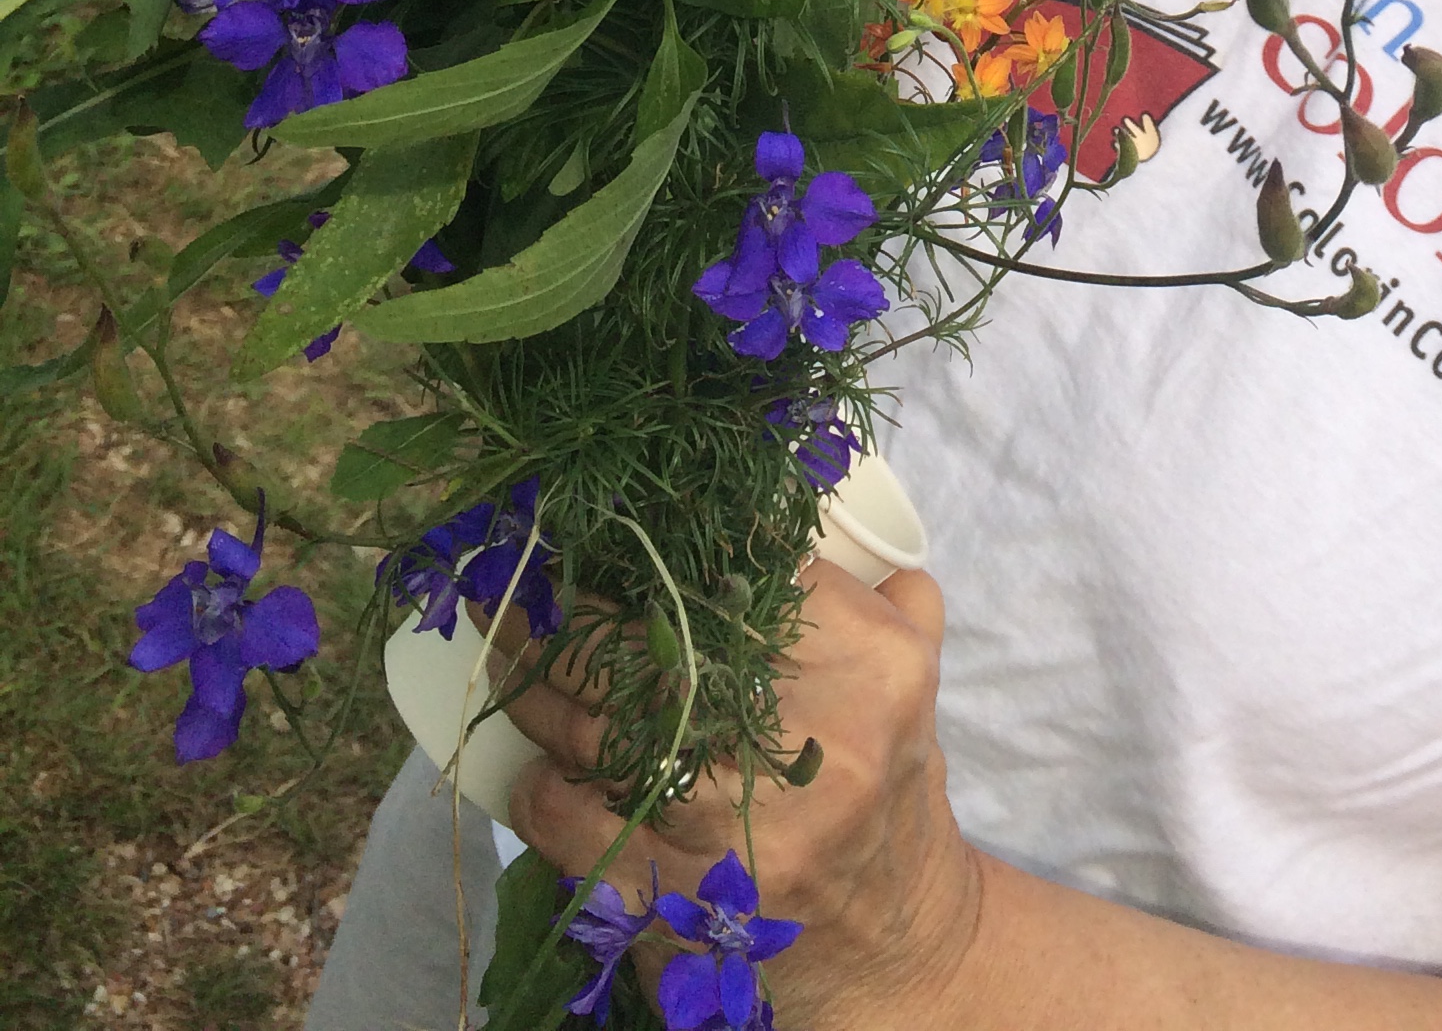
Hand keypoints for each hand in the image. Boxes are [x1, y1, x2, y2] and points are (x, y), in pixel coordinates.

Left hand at [503, 563, 979, 1030]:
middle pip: (656, 645)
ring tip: (508, 645)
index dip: (666, 547)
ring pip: (599, 726)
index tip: (611, 528)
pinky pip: (571, 820)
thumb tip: (812, 512)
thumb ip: (887, 593)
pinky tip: (536, 762)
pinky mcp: (671, 894)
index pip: (748, 574)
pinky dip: (542, 785)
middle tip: (527, 578)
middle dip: (575, 610)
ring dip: (538, 685)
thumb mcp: (914, 680)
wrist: (892, 947)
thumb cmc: (886, 790)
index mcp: (874, 667)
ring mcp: (733, 823)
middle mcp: (808, 741)